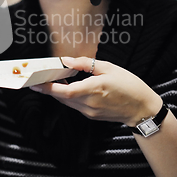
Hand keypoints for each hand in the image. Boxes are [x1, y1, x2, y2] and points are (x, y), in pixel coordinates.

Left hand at [30, 56, 162, 126]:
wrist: (141, 108)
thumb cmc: (129, 85)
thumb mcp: (109, 68)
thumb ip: (85, 64)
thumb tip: (67, 61)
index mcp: (93, 90)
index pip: (65, 91)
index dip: (48, 88)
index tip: (35, 83)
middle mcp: (89, 104)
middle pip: (62, 97)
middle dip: (49, 88)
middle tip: (39, 77)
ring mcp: (90, 112)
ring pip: (66, 102)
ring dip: (58, 92)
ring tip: (53, 79)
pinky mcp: (91, 116)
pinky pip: (74, 105)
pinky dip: (68, 96)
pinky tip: (69, 87)